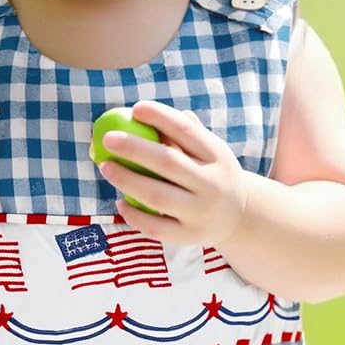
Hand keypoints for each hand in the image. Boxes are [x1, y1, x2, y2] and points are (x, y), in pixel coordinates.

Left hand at [96, 99, 249, 245]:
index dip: (161, 117)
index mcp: (217, 156)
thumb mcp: (209, 151)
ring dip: (127, 180)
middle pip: (168, 162)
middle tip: (108, 138)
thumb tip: (141, 112)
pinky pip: (155, 227)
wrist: (238, 216)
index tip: (136, 109)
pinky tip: (119, 201)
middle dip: (134, 148)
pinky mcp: (189, 236)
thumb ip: (183, 132)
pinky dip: (133, 214)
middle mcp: (212, 184)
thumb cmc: (211, 173)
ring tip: (105, 167)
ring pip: (157, 196)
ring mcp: (201, 212)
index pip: (187, 131)